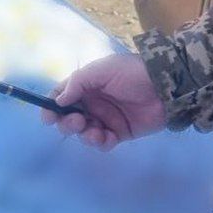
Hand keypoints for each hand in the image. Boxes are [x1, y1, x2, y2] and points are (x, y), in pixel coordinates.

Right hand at [41, 53, 166, 150]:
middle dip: (67, 122)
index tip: (47, 117)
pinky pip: (103, 142)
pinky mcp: (119, 133)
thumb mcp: (103, 70)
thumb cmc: (131, 73)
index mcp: (87, 84)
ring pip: (84, 132)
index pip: (63, 95)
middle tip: (76, 122)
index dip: (52, 106)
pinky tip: (106, 137)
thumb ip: (78, 83)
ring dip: (84, 134)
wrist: (165, 86)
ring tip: (94, 130)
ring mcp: (106, 118)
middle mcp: (94, 102)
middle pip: (70, 117)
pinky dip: (100, 142)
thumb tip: (58, 100)